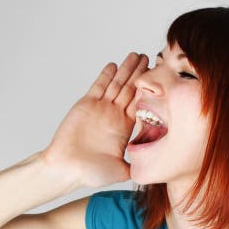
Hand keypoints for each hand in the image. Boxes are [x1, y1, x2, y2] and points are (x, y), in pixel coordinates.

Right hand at [42, 52, 147, 188]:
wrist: (66, 168)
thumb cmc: (91, 172)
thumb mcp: (121, 170)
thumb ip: (137, 165)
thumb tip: (157, 169)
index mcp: (125, 128)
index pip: (141, 105)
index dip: (151, 92)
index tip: (162, 80)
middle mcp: (114, 115)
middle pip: (131, 90)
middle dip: (141, 74)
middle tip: (152, 58)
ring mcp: (101, 108)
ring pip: (117, 84)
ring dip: (126, 70)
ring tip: (137, 55)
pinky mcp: (86, 104)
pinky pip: (98, 87)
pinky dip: (106, 76)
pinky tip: (114, 65)